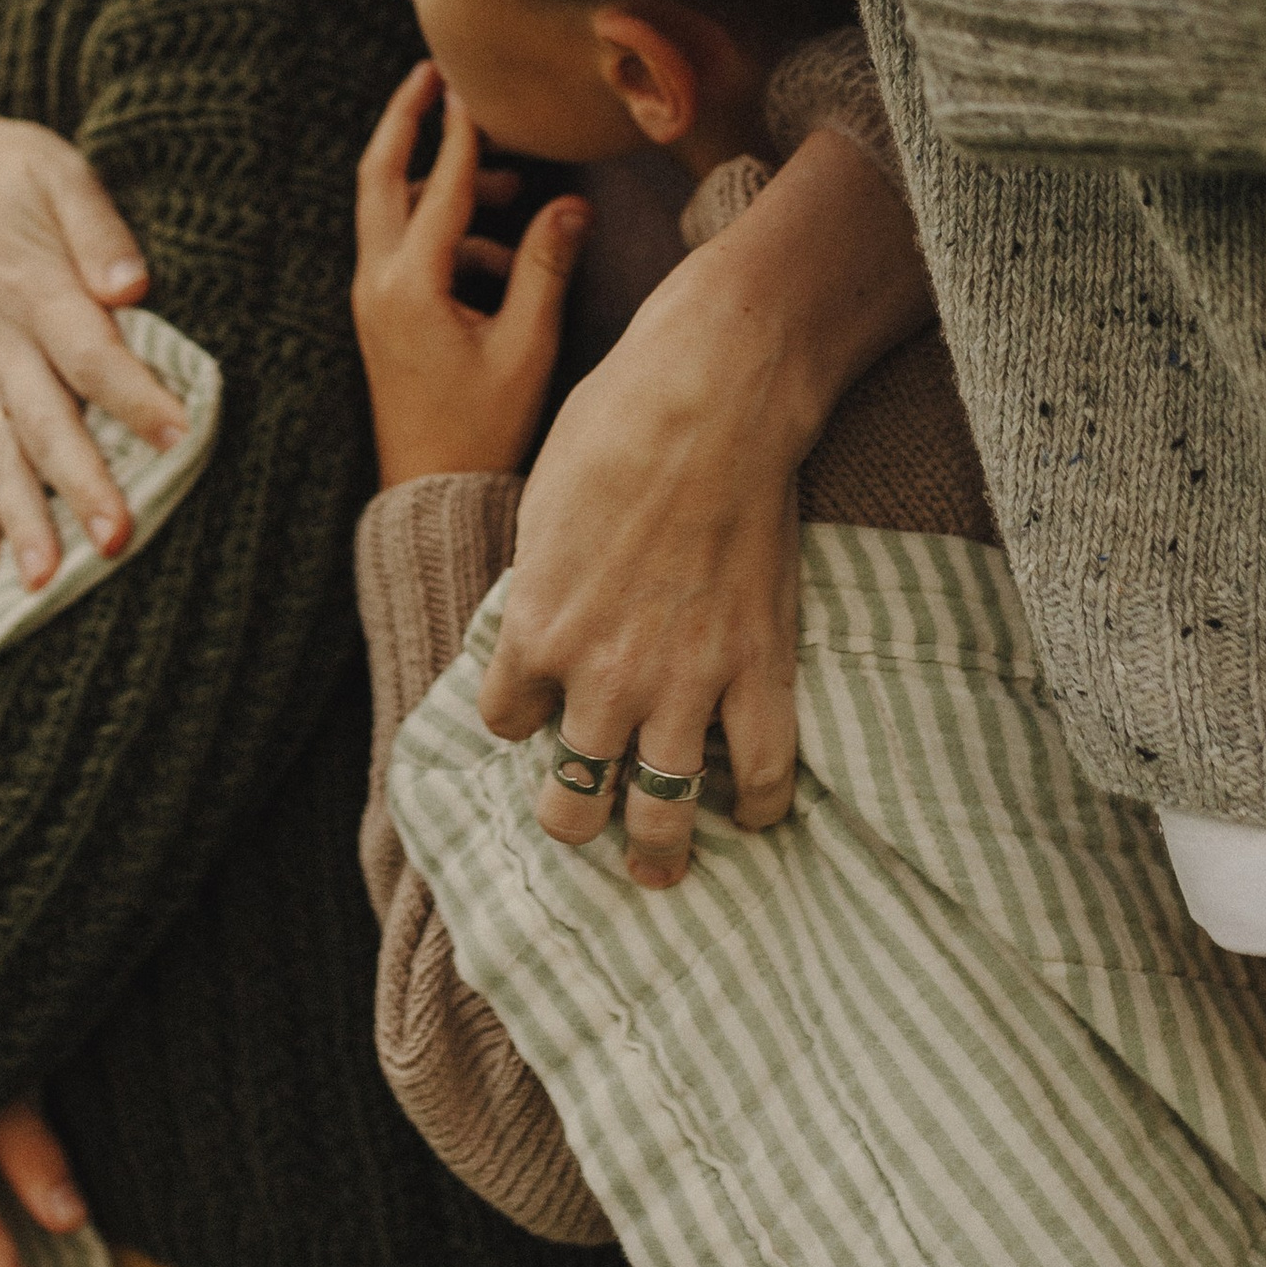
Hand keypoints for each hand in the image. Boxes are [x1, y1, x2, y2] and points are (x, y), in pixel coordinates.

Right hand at [0, 90, 186, 592]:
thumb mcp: (58, 172)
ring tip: (43, 581)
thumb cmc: (7, 169)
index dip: (134, 395)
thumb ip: (97, 227)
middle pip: (43, 420)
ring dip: (19, 519)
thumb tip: (133, 285)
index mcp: (33, 287)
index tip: (181, 435)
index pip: (90, 353)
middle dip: (79, 483)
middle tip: (117, 539)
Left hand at [353, 59, 584, 481]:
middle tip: (431, 75)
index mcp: (410, 285)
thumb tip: (571, 205)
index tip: (472, 85)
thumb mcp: (525, 347)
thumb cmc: (479, 428)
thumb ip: (544, 268)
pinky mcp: (380, 312)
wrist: (430, 493)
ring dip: (441, 184)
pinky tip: (500, 257)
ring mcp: (372, 296)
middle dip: (405, 122)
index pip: (441, 187)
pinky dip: (444, 230)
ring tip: (509, 188)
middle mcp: (377, 281)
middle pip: (380, 175)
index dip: (461, 133)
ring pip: (392, 209)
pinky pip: (403, 245)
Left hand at [475, 134, 932, 889]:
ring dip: (655, 853)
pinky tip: (749, 815)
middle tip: (587, 818)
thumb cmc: (615, 427)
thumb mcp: (543, 505)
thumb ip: (543, 580)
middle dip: (573, 819)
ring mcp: (682, 686)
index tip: (539, 710)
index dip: (522, 717)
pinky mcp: (756, 673)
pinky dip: (756, 808)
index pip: (506, 721)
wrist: (708, 400)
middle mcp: (598, 680)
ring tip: (658, 867)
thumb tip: (549, 611)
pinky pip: (759, 778)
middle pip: (568, 803)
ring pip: (655, 819)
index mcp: (534, 632)